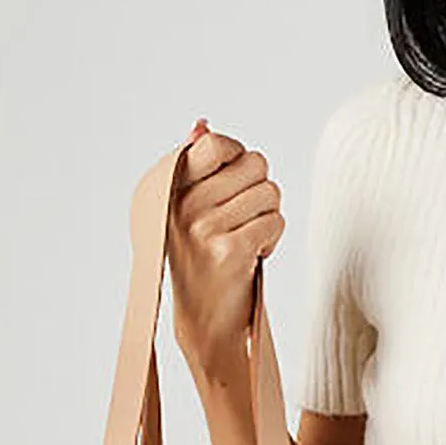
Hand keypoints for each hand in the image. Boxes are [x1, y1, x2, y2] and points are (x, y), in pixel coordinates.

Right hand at [168, 120, 285, 373]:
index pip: (216, 144)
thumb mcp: (191, 209)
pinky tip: (253, 255)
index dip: (240, 157)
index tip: (238, 180)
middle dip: (261, 190)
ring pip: (270, 193)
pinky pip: (275, 221)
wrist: (204, 319)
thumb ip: (197, 166)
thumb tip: (202, 124)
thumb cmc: (203, 259)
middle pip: (256, 165)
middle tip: (244, 218)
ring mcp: (204, 227)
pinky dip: (273, 238)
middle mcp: (183, 204)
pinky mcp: (229, 250)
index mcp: (170, 188)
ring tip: (246, 238)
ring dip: (268, 217)